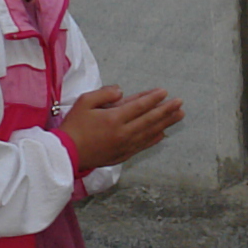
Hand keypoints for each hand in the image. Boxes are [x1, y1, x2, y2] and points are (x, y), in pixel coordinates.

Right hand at [58, 84, 183, 173]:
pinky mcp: (123, 155)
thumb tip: (122, 92)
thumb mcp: (84, 102)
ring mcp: (124, 146)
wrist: (67, 154)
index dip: (153, 99)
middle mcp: (123, 133)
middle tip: (180, 103)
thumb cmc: (74, 126)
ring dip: (166, 123)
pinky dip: (155, 138)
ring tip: (178, 116)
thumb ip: (104, 94)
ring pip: (150, 133)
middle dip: (166, 110)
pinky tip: (163, 133)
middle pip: (150, 120)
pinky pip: (143, 145)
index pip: (139, 106)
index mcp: (114, 119)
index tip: (165, 92)